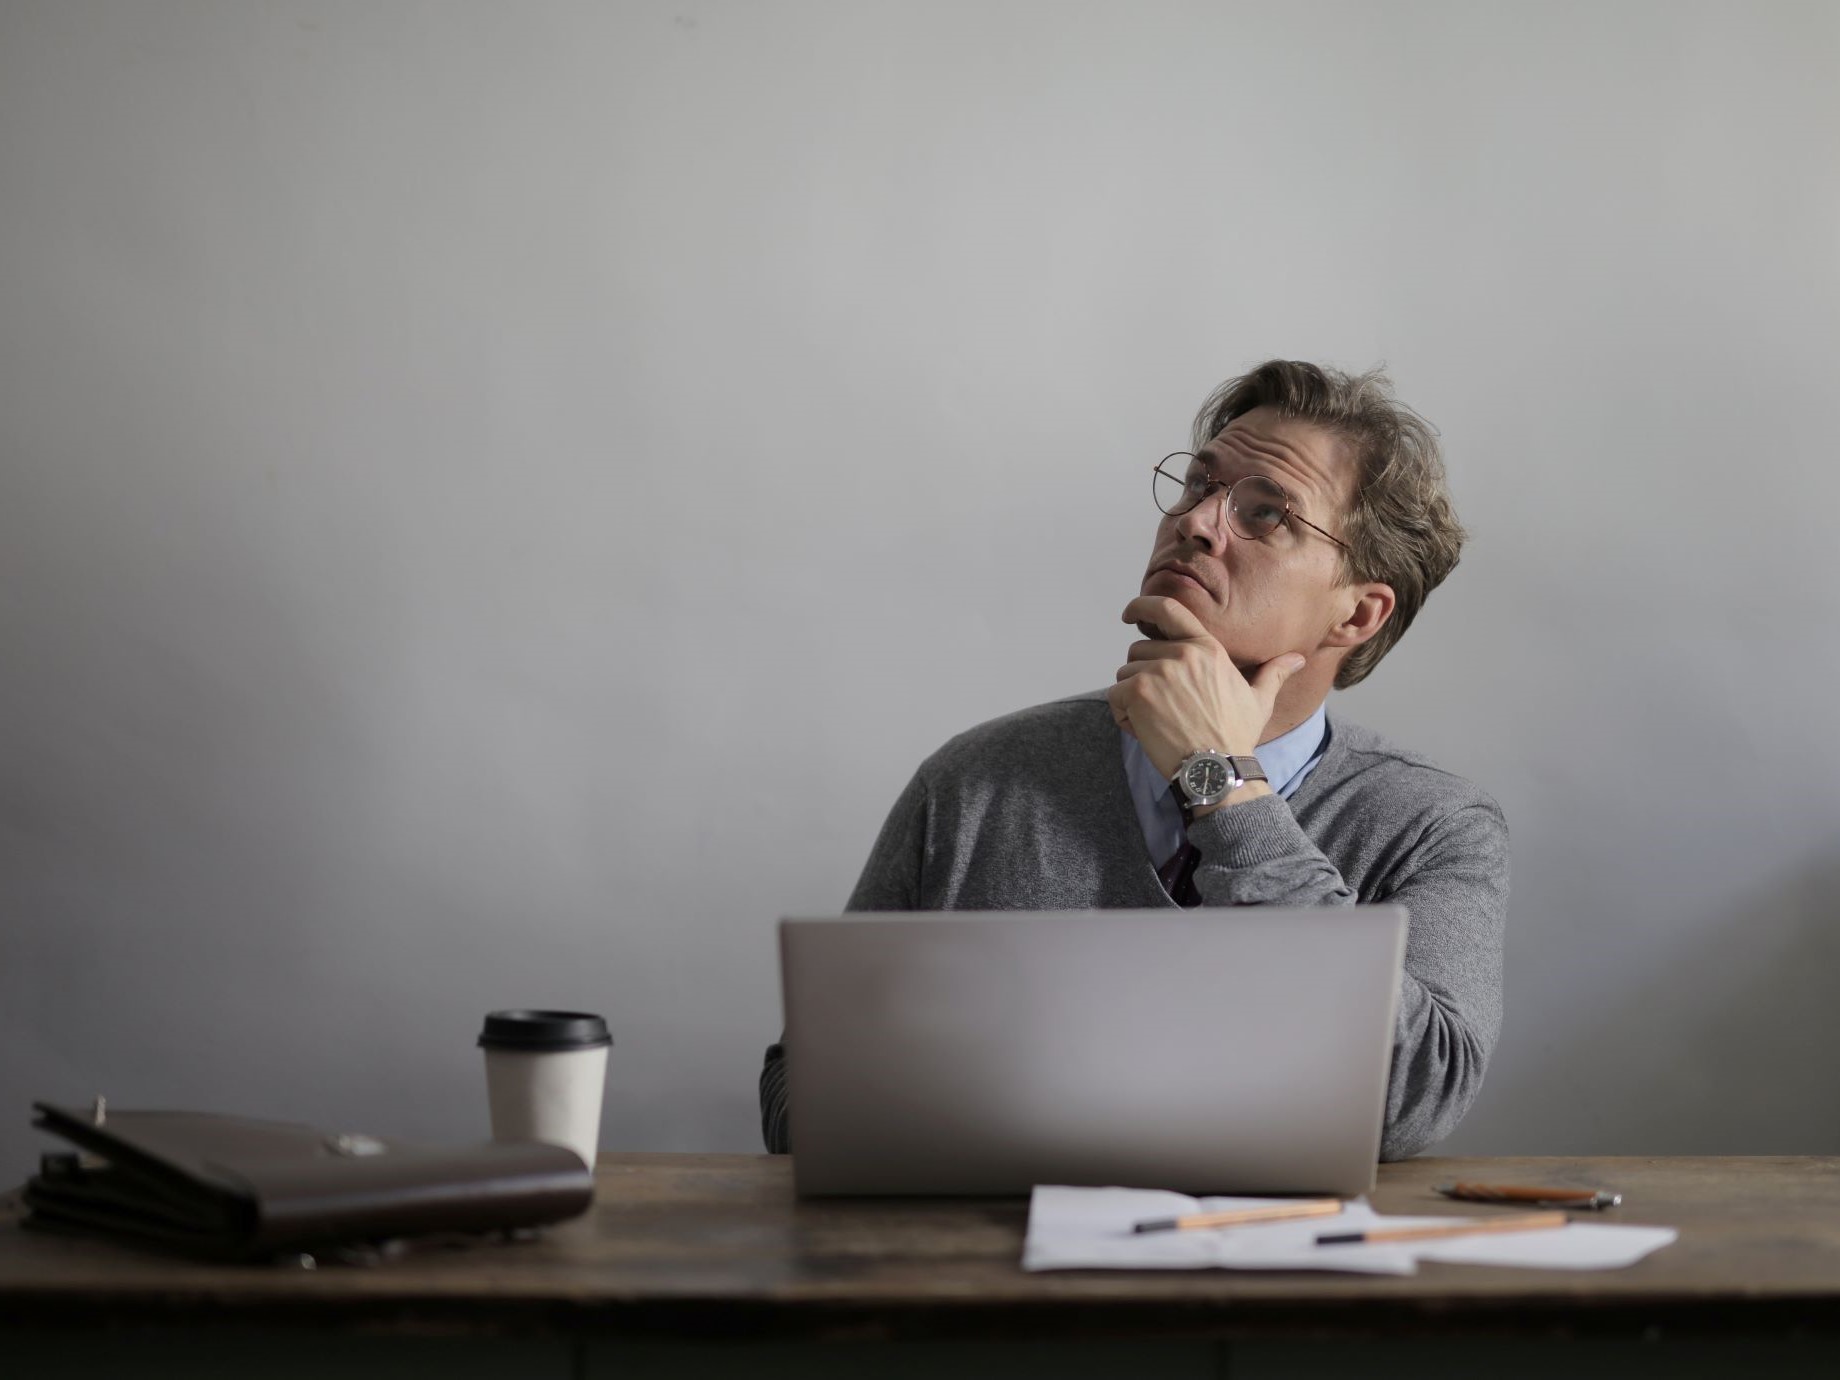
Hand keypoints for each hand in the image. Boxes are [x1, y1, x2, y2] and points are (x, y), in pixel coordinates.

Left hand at [1106, 595, 1306, 781]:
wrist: (1216, 768)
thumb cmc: (1236, 735)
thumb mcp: (1259, 700)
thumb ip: (1273, 673)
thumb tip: (1297, 659)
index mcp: (1207, 648)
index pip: (1168, 609)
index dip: (1143, 605)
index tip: (1131, 612)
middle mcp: (1181, 653)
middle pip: (1138, 650)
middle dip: (1142, 675)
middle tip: (1164, 706)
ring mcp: (1158, 671)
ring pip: (1125, 674)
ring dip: (1133, 697)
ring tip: (1159, 721)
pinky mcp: (1138, 692)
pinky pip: (1115, 696)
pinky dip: (1123, 714)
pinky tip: (1146, 731)